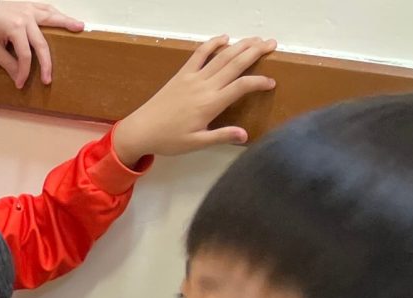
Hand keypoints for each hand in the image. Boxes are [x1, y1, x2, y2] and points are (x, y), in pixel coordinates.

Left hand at [0, 2, 83, 88]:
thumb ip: (7, 63)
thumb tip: (19, 77)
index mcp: (15, 28)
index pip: (25, 55)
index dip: (24, 71)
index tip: (21, 83)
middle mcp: (26, 18)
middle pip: (41, 43)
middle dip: (45, 63)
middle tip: (48, 79)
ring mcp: (29, 9)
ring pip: (51, 18)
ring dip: (66, 23)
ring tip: (80, 28)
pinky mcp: (29, 5)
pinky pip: (46, 9)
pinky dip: (56, 14)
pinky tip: (65, 19)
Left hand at [112, 35, 276, 161]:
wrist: (140, 130)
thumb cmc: (168, 140)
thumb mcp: (196, 143)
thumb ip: (221, 136)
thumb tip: (245, 135)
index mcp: (210, 104)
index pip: (242, 86)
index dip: (259, 82)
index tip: (271, 82)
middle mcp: (204, 86)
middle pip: (235, 63)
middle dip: (256, 52)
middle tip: (272, 44)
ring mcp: (193, 77)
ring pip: (221, 56)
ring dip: (241, 45)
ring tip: (257, 39)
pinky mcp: (182, 74)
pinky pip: (199, 54)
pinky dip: (213, 43)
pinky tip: (225, 38)